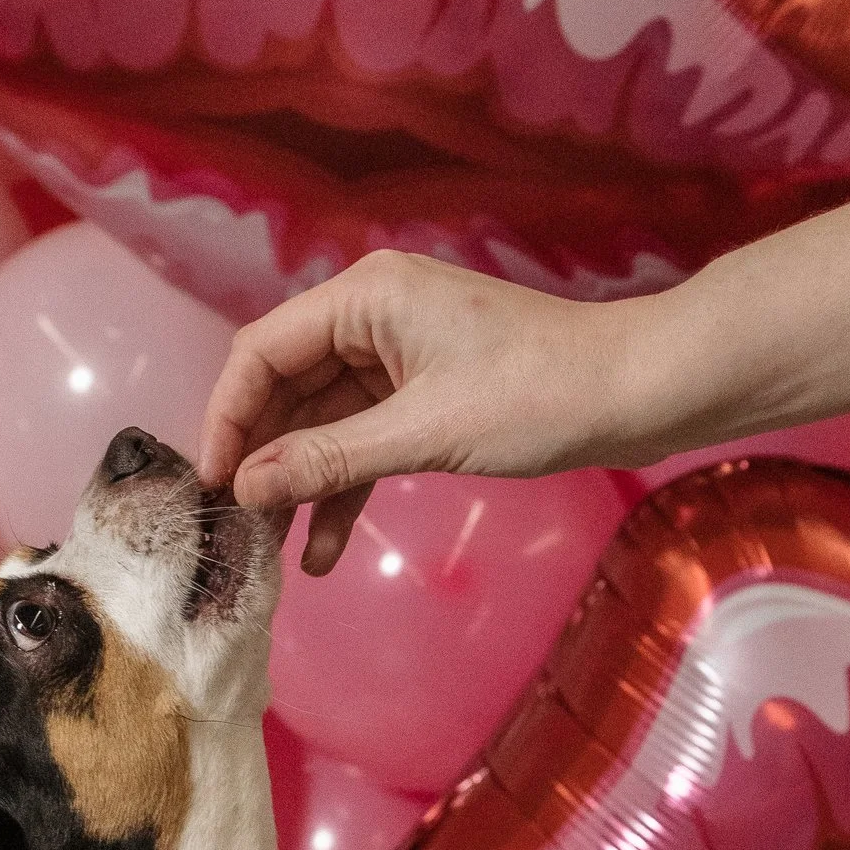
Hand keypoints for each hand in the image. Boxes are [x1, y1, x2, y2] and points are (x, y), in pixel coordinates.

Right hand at [197, 251, 645, 573]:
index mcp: (366, 297)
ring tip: (273, 552)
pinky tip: (324, 547)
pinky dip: (346, 487)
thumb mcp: (424, 433)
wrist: (637, 393)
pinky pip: (366, 439)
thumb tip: (248, 486)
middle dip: (264, 461)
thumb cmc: (541, 395)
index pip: (262, 352)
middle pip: (287, 389)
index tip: (212, 483)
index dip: (229, 418)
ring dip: (302, 484)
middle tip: (237, 528)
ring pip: (324, 422)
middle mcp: (373, 316)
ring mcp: (401, 355)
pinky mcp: (427, 392)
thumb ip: (329, 458)